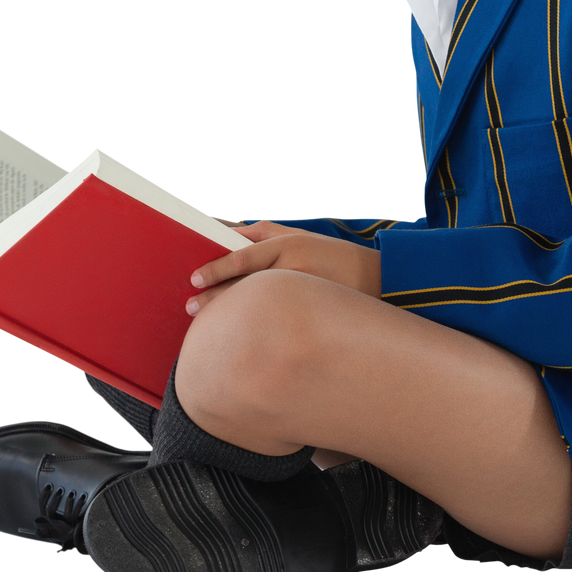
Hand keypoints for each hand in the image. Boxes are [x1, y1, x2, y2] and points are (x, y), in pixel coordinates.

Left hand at [186, 220, 381, 315]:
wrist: (380, 280)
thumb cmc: (334, 257)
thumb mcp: (302, 237)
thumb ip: (266, 236)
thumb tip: (228, 239)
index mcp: (288, 242)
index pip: (242, 254)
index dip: (216, 267)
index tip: (194, 278)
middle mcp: (292, 264)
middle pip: (243, 279)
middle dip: (214, 294)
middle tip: (191, 305)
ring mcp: (300, 289)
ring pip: (255, 301)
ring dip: (228, 311)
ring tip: (207, 326)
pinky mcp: (309, 310)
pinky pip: (274, 318)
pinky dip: (253, 326)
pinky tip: (239, 336)